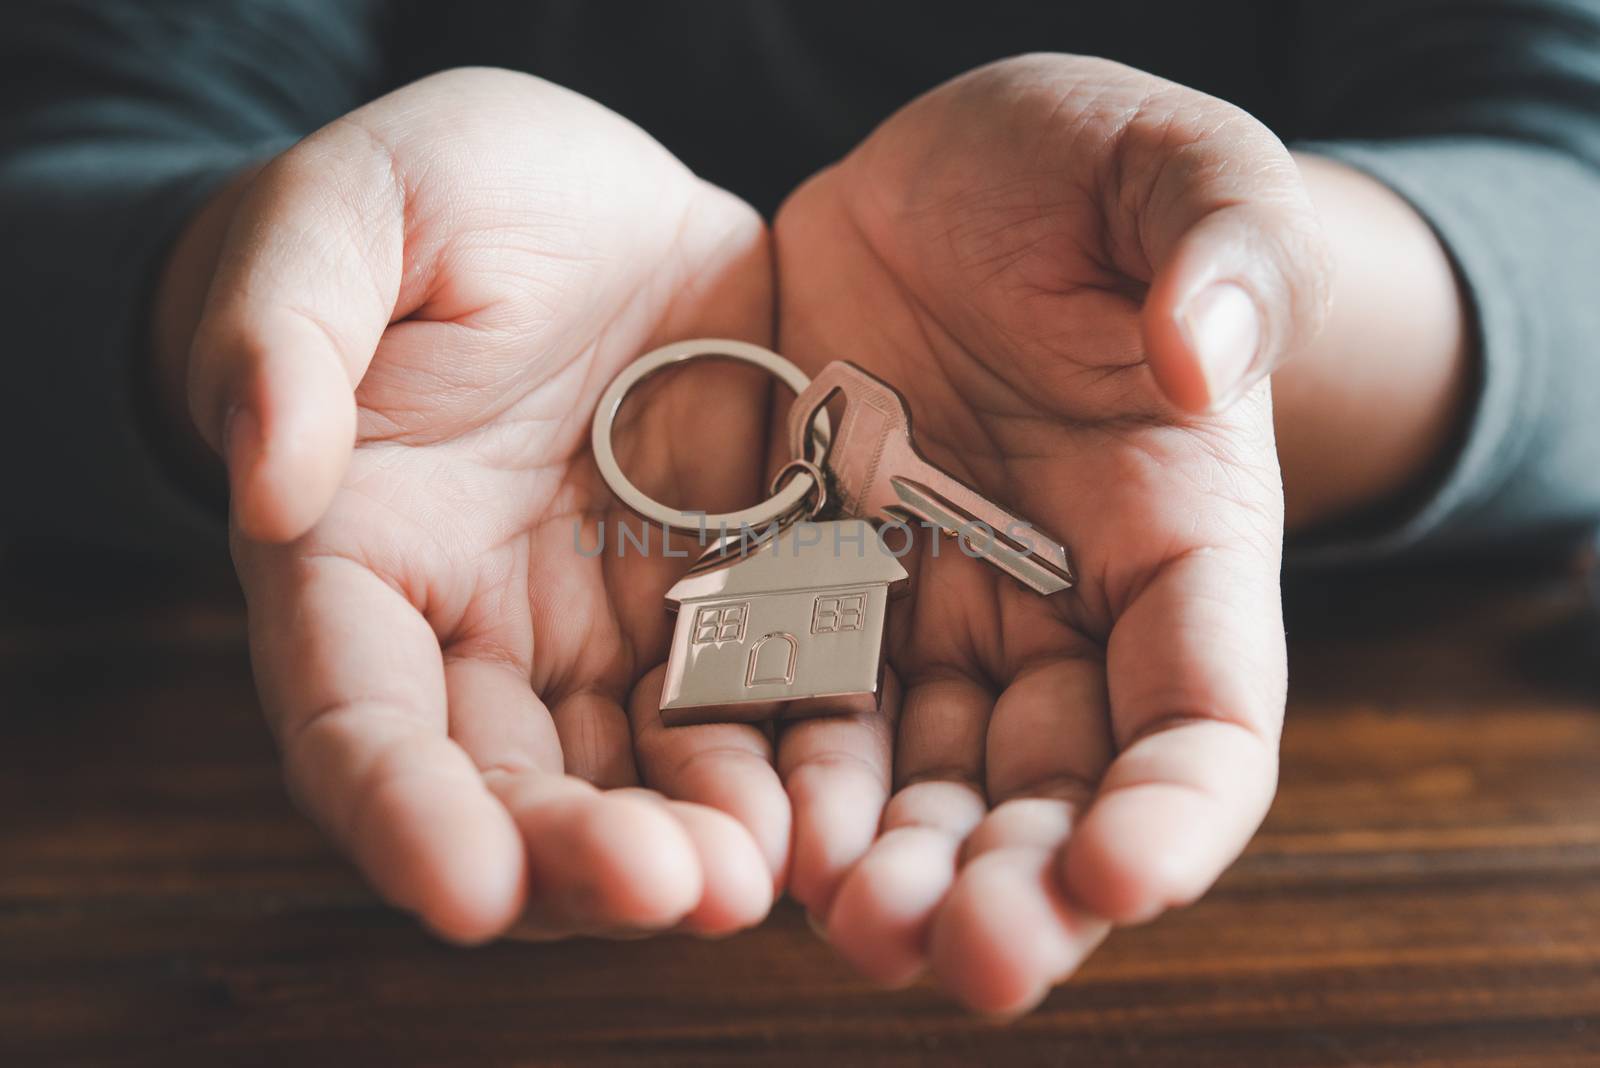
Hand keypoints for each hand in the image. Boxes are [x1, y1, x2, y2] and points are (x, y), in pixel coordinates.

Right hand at [170, 69, 792, 940]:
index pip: (355, 718)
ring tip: (759, 875)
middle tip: (671, 891)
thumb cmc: (436, 198)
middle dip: (577, 859)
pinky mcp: (721, 603)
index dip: (402, 812)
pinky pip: (755, 704)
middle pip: (511, 784)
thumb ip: (283, 333)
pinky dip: (786, 765)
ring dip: (694, 842)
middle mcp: (482, 628)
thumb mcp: (351, 217)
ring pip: (639, 777)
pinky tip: (836, 801)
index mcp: (363, 557)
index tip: (466, 889)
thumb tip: (266, 480)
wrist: (588, 206)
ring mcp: (609, 629)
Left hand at [773, 55, 1330, 1011]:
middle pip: (1058, 789)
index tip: (1129, 872)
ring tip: (854, 924)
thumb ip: (1218, 242)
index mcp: (1179, 535)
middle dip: (1023, 886)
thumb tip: (1208, 362)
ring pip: (922, 782)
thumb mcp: (1165, 166)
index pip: (1209, 709)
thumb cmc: (1078, 172)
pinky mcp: (816, 589)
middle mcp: (1059, 608)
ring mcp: (931, 611)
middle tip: (968, 955)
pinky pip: (795, 708)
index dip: (1181, 806)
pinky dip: (780, 784)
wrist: (939, 185)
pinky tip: (748, 834)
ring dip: (895, 869)